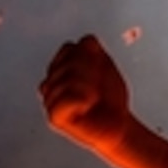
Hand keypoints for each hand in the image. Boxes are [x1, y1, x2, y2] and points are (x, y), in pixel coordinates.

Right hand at [40, 35, 132, 153]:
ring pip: (69, 79)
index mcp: (59, 67)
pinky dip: (84, 100)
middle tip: (97, 90)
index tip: (99, 73)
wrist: (118, 125)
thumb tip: (84, 42)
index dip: (90, 58)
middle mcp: (50, 82)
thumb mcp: (104, 65)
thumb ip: (92, 50)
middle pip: (70, 62)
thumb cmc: (109, 98)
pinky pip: (69, 97)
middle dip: (91, 73)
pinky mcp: (54, 117)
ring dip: (89, 88)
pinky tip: (87, 106)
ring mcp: (50, 99)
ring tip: (93, 99)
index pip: (70, 48)